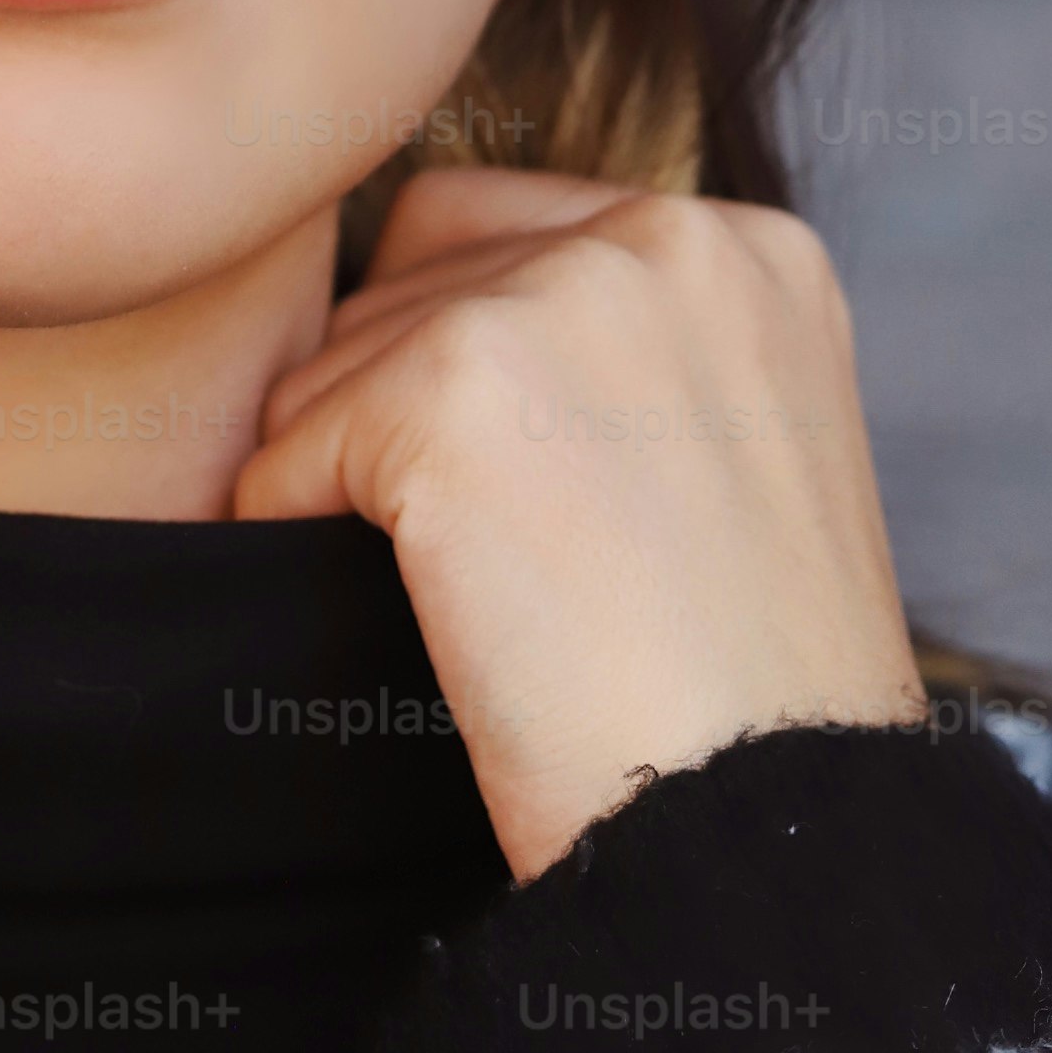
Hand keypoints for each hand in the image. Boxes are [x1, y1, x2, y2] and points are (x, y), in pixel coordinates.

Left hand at [232, 168, 925, 879]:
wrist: (765, 823)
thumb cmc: (742, 685)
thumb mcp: (737, 449)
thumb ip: (618, 347)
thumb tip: (409, 302)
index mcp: (745, 248)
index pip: (496, 228)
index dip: (456, 359)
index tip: (514, 491)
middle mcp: (661, 238)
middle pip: (406, 280)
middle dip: (393, 409)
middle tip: (480, 557)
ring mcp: (556, 302)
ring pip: (335, 362)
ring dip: (351, 476)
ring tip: (472, 596)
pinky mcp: (451, 392)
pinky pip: (286, 450)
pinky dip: (298, 534)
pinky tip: (414, 621)